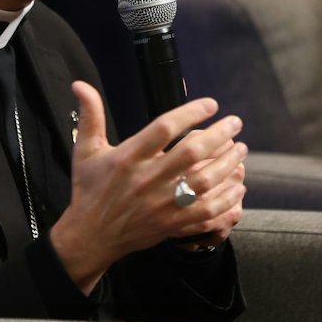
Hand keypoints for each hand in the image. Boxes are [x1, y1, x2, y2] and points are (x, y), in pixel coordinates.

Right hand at [49, 82, 247, 291]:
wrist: (90, 237)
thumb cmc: (89, 190)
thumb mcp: (86, 151)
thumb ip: (90, 116)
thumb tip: (81, 85)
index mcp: (127, 159)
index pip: (164, 129)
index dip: (190, 113)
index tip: (211, 104)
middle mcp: (146, 181)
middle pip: (191, 154)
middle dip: (219, 135)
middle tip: (235, 122)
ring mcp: (160, 205)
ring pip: (204, 183)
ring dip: (228, 164)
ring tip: (241, 148)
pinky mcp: (171, 225)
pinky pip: (207, 213)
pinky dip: (227, 199)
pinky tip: (237, 185)